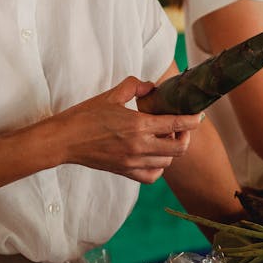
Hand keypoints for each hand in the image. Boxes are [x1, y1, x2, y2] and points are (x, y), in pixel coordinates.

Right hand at [57, 77, 203, 183]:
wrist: (64, 140)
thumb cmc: (85, 115)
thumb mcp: (112, 95)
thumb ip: (135, 86)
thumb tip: (152, 87)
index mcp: (138, 125)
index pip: (176, 125)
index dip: (193, 120)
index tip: (198, 116)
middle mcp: (139, 146)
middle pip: (179, 149)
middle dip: (185, 137)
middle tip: (179, 127)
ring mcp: (132, 162)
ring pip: (167, 163)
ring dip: (171, 151)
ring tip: (163, 139)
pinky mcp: (125, 172)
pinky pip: (152, 176)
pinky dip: (159, 167)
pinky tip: (153, 156)